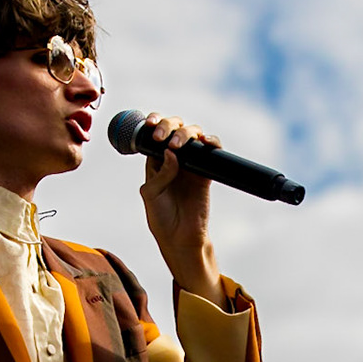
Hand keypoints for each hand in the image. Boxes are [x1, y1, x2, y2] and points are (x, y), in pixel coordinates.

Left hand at [136, 113, 224, 304]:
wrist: (181, 237)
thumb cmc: (162, 218)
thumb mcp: (151, 195)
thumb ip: (159, 173)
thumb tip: (170, 152)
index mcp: (156, 162)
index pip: (155, 135)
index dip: (154, 124)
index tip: (151, 123)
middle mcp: (174, 159)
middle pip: (174, 130)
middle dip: (169, 126)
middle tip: (162, 137)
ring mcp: (191, 164)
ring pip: (193, 135)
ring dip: (186, 132)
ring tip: (178, 145)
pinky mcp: (206, 172)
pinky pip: (211, 150)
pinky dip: (211, 141)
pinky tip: (206, 142)